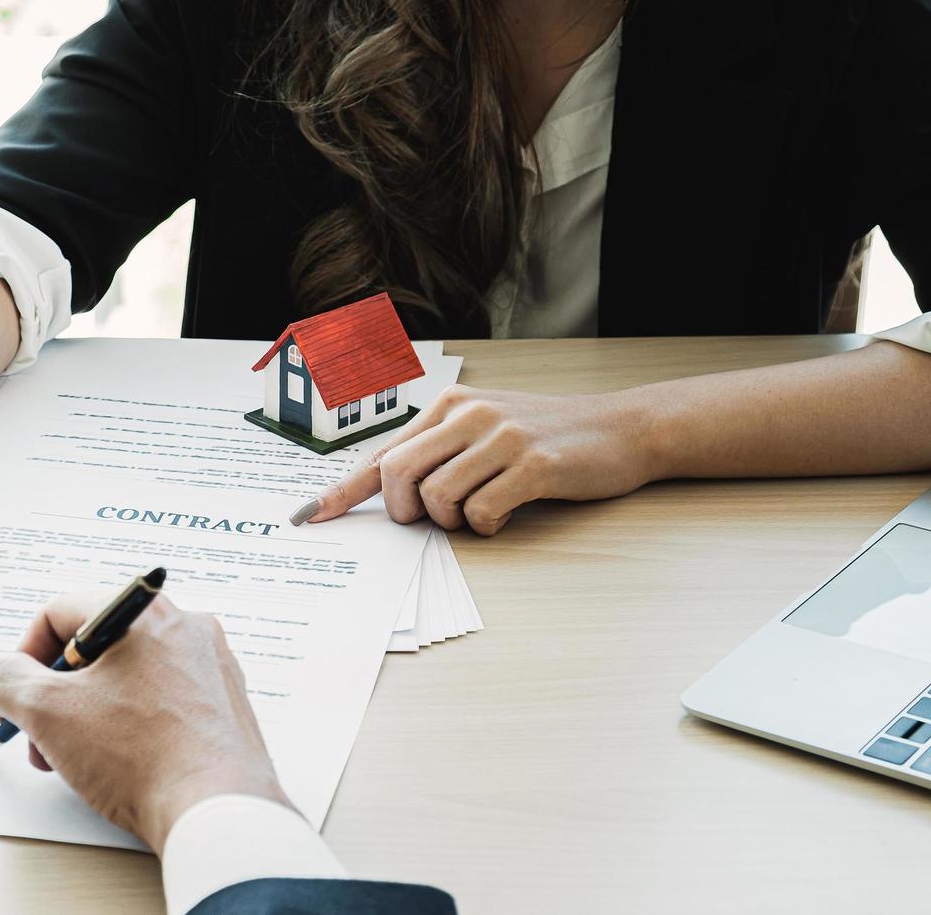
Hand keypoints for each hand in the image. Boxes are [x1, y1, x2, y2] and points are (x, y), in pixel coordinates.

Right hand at [0, 593, 290, 852]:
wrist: (217, 810)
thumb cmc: (143, 757)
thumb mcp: (49, 713)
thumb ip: (6, 681)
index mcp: (147, 612)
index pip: (62, 611)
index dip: (24, 655)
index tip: (14, 695)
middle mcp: (187, 628)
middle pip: (96, 647)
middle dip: (55, 694)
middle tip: (39, 735)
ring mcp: (210, 666)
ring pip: (128, 677)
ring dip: (87, 714)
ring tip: (73, 761)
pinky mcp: (223, 705)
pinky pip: (161, 701)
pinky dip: (129, 725)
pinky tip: (118, 765)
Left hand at [303, 384, 658, 535]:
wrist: (622, 430)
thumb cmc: (549, 436)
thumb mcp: (487, 430)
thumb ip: (440, 452)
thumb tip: (390, 490)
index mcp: (450, 405)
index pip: (383, 453)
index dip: (342, 489)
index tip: (309, 516)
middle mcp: (469, 414)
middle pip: (397, 476)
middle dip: (404, 512)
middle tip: (431, 519)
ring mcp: (501, 436)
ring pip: (437, 499)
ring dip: (454, 521)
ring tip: (484, 507)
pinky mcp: (532, 463)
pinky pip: (481, 512)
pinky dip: (488, 525)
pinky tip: (509, 511)